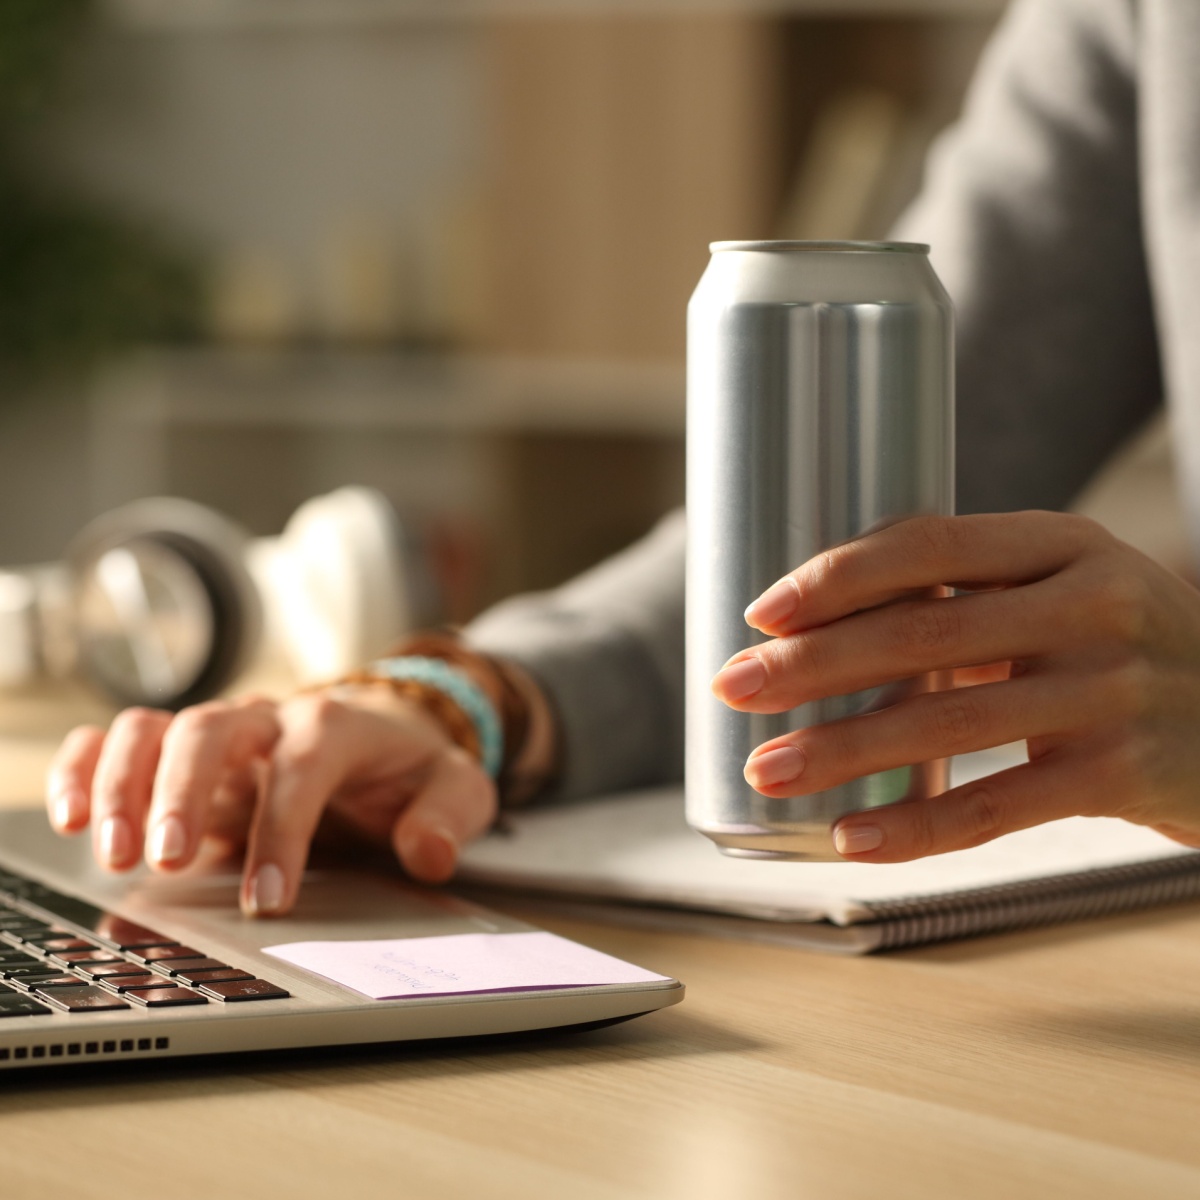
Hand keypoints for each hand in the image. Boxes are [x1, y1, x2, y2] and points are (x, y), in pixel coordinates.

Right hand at [44, 684, 497, 915]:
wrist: (387, 730)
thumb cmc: (412, 765)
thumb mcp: (457, 786)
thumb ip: (450, 816)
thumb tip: (428, 855)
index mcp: (338, 725)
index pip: (303, 764)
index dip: (283, 829)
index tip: (269, 900)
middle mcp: (270, 719)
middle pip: (213, 730)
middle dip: (183, 792)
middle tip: (167, 862)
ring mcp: (222, 733)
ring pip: (156, 728)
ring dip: (122, 783)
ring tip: (112, 852)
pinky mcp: (186, 752)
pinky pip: (123, 738)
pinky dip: (86, 767)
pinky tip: (66, 816)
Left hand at [712, 512, 1199, 860]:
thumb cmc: (1121, 645)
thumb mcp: (1063, 588)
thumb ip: (966, 592)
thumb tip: (819, 620)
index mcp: (1062, 543)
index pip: (931, 543)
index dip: (837, 576)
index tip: (762, 610)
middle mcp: (1091, 605)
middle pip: (924, 631)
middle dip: (814, 663)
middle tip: (734, 686)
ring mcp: (1111, 691)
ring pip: (949, 722)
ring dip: (843, 748)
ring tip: (767, 767)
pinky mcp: (1122, 774)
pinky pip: (1001, 808)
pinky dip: (919, 827)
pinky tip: (852, 837)